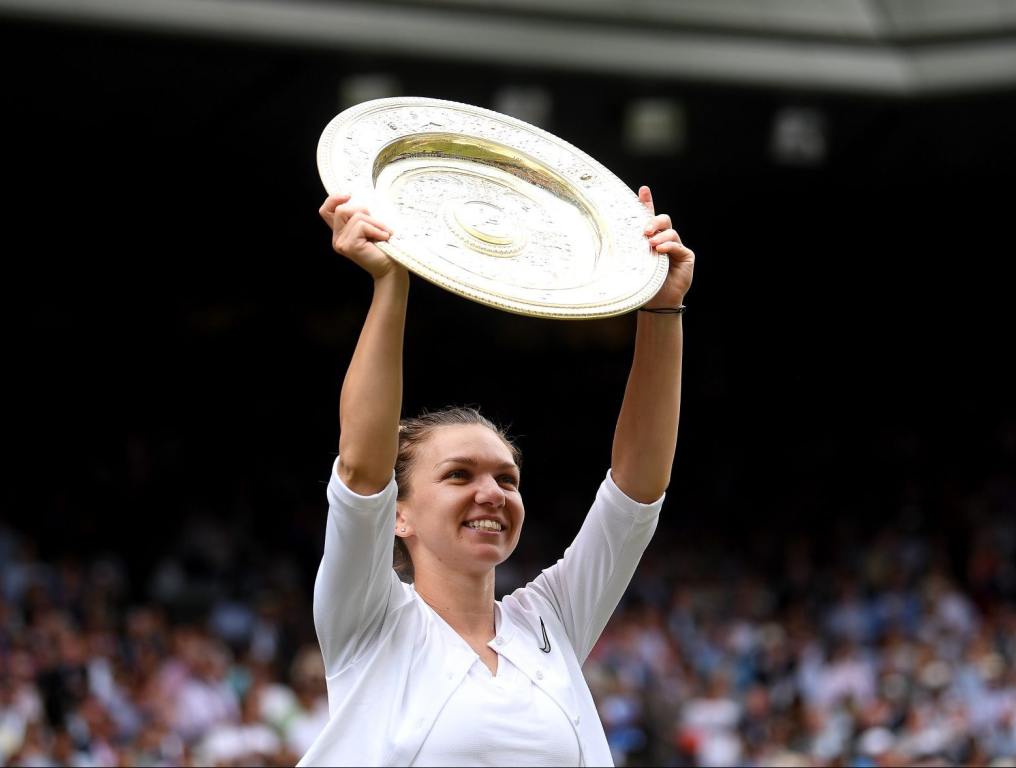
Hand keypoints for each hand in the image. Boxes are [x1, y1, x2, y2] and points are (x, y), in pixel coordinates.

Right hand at [319, 194, 402, 279]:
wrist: (391, 268)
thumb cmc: (384, 247)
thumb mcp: (369, 225)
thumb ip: (359, 215)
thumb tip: (355, 198)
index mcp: (340, 232)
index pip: (326, 211)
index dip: (333, 199)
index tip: (348, 195)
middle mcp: (337, 238)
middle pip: (342, 210)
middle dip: (363, 212)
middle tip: (378, 225)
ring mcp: (341, 243)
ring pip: (356, 217)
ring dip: (375, 222)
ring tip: (384, 234)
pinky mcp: (349, 246)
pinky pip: (362, 226)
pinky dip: (377, 229)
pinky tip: (384, 238)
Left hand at [639, 185, 694, 307]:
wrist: (655, 303)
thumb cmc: (641, 283)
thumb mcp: (631, 263)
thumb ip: (628, 249)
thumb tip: (609, 237)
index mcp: (649, 239)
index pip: (649, 217)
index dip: (647, 202)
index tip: (643, 190)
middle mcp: (664, 240)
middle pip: (662, 220)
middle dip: (653, 221)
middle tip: (644, 231)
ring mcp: (676, 247)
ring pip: (670, 232)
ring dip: (660, 236)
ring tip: (651, 246)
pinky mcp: (686, 256)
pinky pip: (678, 246)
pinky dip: (669, 246)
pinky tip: (660, 250)